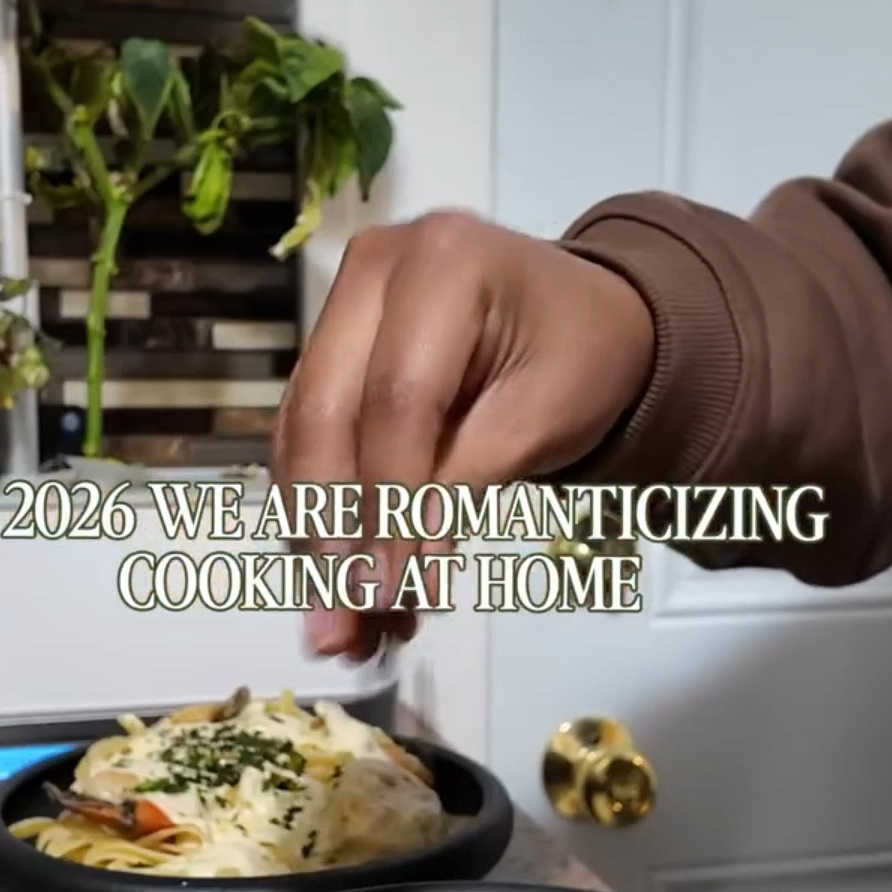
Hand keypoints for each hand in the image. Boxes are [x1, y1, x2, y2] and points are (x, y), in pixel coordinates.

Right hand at [272, 211, 654, 658]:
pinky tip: (341, 585)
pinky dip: (320, 519)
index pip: (397, 399)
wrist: (587, 318)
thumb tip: (390, 581)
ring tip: (342, 629)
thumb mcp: (545, 418)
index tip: (389, 593)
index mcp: (443, 262)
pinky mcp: (327, 349)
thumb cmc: (582, 357)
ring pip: (303, 435)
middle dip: (331, 533)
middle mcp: (373, 267)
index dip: (388, 503)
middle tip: (341, 629)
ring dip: (316, 540)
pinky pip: (306, 440)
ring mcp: (342, 306)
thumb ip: (465, 486)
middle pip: (327, 414)